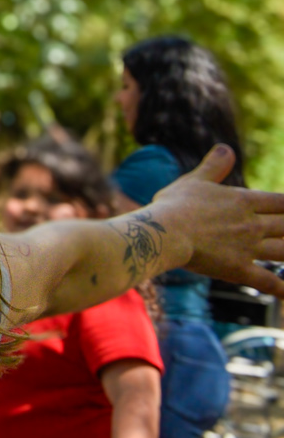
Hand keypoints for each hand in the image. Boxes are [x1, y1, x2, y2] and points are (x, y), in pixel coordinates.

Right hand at [150, 145, 283, 290]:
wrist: (165, 232)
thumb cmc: (175, 204)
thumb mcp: (194, 180)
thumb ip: (214, 166)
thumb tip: (227, 148)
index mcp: (243, 201)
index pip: (280, 202)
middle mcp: (252, 224)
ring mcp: (248, 248)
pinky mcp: (239, 270)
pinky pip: (268, 281)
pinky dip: (282, 289)